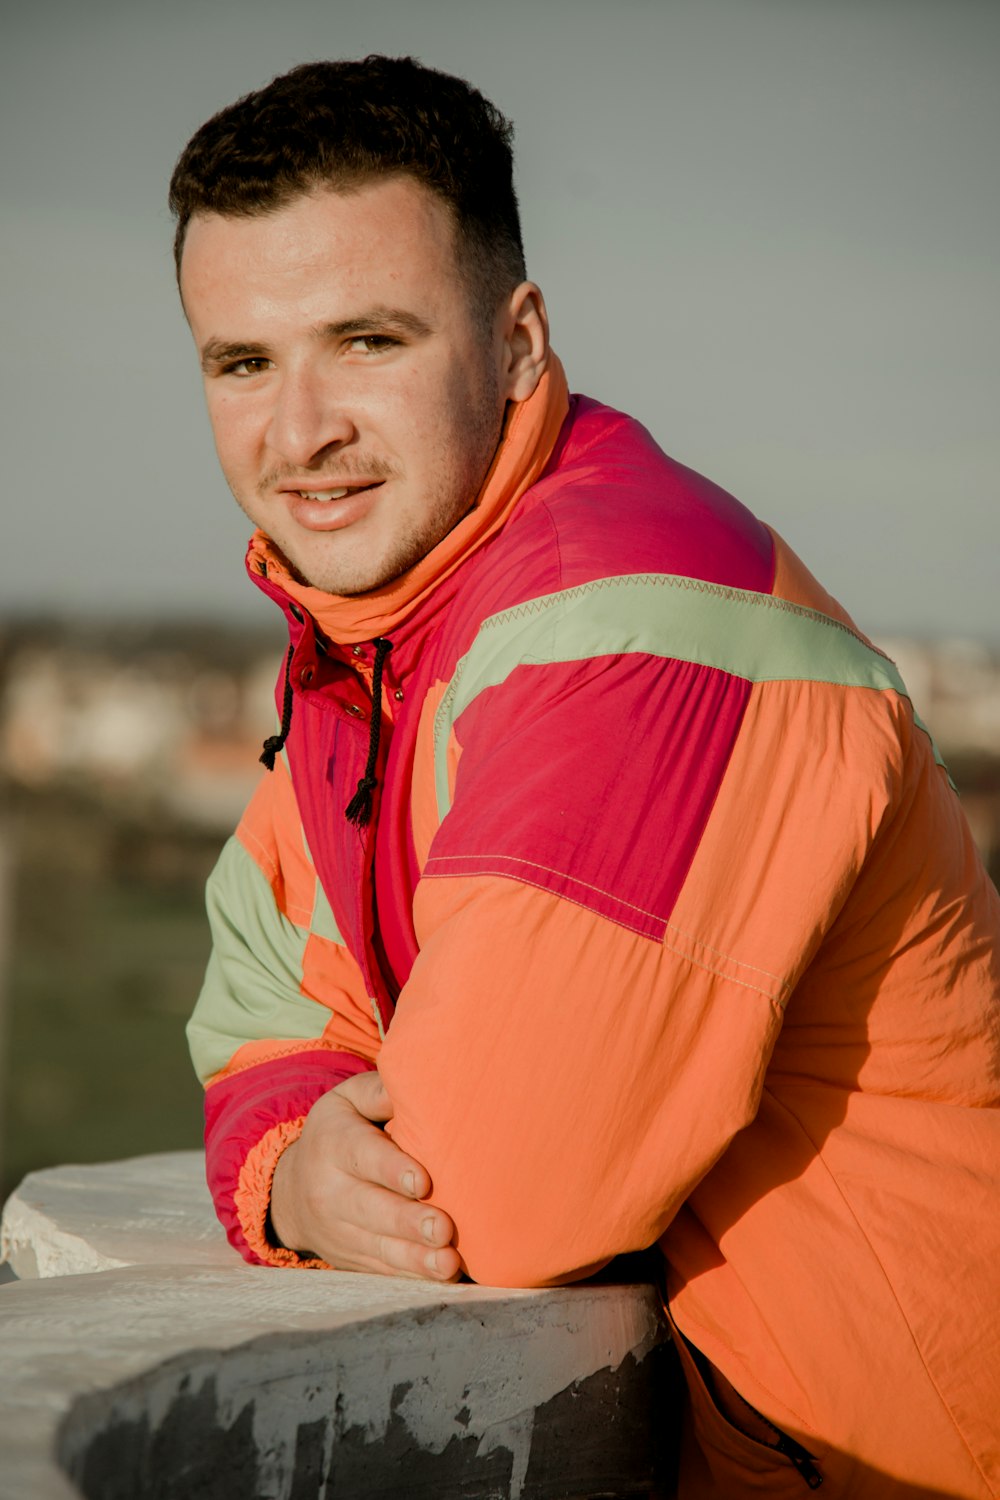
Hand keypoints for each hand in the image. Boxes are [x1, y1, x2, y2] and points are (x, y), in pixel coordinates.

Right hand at [269, 1070, 460, 1280]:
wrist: (291, 1190)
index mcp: (333, 1143)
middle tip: (443, 1229)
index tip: (422, 1181)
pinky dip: (411, 1276)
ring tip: (448, 1263)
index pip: (362, 1156)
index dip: (392, 1169)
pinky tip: (441, 1277)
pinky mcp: (351, 1259)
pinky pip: (382, 1271)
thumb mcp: (347, 1101)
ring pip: (378, 1248)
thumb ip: (377, 1091)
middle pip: (370, 1209)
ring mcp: (338, 1232)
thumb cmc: (338, 1133)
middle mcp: (330, 1191)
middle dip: (407, 1222)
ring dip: (415, 1259)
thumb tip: (414, 1083)